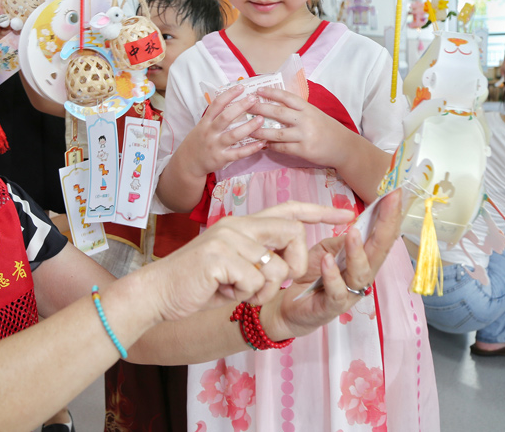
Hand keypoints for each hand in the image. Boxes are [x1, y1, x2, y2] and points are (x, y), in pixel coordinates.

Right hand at [135, 201, 354, 322]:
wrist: (158, 291)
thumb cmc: (196, 282)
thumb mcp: (234, 266)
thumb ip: (259, 259)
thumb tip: (290, 266)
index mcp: (242, 224)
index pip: (289, 208)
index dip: (320, 210)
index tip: (347, 214)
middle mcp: (237, 225)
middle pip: (293, 232)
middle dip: (296, 263)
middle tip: (278, 282)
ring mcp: (227, 239)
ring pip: (274, 267)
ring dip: (260, 291)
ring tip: (234, 291)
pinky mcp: (218, 258)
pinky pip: (253, 283)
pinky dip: (242, 296)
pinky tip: (221, 292)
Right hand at [174, 86, 267, 178]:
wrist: (188, 163)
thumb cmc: (198, 142)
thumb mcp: (201, 126)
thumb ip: (214, 117)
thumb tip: (232, 103)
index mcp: (205, 122)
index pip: (216, 104)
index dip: (228, 94)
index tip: (240, 87)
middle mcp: (210, 132)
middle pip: (226, 117)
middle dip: (240, 107)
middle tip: (253, 99)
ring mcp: (215, 146)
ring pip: (234, 135)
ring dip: (249, 127)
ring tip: (261, 119)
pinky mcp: (221, 158)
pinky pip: (238, 153)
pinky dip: (251, 148)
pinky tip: (261, 143)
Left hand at [248, 88, 350, 167]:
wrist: (344, 147)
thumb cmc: (328, 129)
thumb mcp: (316, 114)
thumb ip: (299, 110)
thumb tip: (277, 104)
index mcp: (308, 109)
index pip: (287, 98)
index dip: (272, 93)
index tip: (258, 90)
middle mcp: (306, 120)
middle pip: (279, 113)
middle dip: (260, 109)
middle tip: (246, 107)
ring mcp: (305, 136)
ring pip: (277, 133)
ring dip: (261, 132)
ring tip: (248, 129)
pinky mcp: (304, 150)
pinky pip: (283, 148)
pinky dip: (271, 146)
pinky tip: (263, 145)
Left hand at [261, 190, 403, 338]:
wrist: (289, 307)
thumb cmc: (311, 277)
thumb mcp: (326, 250)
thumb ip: (341, 239)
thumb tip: (356, 221)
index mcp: (362, 261)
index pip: (380, 237)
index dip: (389, 216)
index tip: (395, 193)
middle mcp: (361, 277)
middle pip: (379, 252)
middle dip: (386, 225)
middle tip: (390, 203)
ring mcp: (349, 293)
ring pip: (361, 273)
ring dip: (358, 251)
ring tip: (353, 232)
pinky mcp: (332, 307)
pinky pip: (337, 292)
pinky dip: (333, 275)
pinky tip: (328, 260)